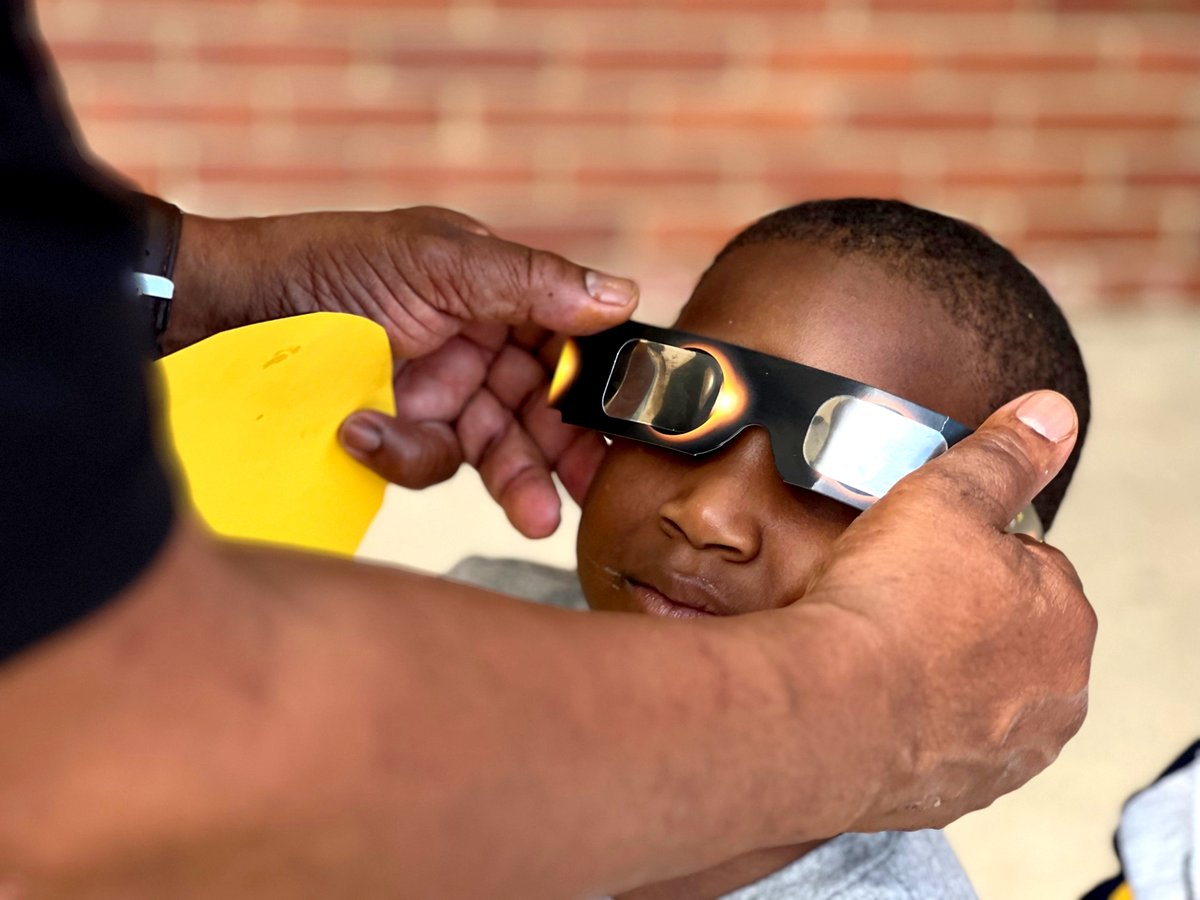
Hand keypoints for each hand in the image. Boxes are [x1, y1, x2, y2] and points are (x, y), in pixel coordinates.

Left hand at [170, 206, 637, 536]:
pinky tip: (362, 430)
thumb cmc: (325, 264)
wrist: (219, 311)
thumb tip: (623, 295)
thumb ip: (528, 282)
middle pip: (544, 406)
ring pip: (496, 447)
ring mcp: (438, 390)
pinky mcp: (397, 428)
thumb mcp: (433, 260)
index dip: (603, 384)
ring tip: (534, 518)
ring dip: (513, 479)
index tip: (636, 427)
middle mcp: (477, 341)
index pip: (571, 341)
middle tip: (595, 496)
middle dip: (568, 453)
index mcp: (496, 290)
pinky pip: (428, 461)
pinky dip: (403, 453)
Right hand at [799, 390, 1094, 831]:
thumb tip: (1052, 414)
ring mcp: (1008, 753)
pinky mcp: (958, 795)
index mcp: (1065, 618)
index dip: (966, 554)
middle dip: (958, 618)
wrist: (827, 709)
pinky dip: (914, 726)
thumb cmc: (888, 602)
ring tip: (875, 650)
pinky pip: (941, 746)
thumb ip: (1005, 455)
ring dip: (937, 674)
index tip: (918, 556)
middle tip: (892, 601)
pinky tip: (871, 700)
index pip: (1027, 568)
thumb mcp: (946, 495)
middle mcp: (1055, 694)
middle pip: (1004, 634)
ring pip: (975, 693)